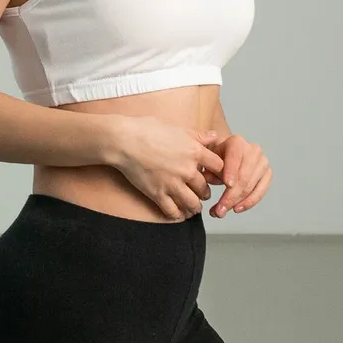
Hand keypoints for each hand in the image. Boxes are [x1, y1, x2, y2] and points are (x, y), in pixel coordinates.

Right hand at [109, 116, 224, 220]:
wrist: (123, 141)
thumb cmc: (147, 129)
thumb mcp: (177, 128)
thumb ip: (198, 135)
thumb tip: (214, 136)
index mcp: (194, 151)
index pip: (219, 167)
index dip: (219, 171)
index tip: (215, 174)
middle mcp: (187, 170)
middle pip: (206, 188)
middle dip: (205, 191)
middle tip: (202, 192)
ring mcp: (172, 184)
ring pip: (193, 203)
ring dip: (195, 206)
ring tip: (194, 205)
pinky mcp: (158, 194)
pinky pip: (173, 211)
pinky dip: (178, 215)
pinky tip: (179, 214)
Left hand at [203, 134, 272, 217]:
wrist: (226, 155)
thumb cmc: (216, 157)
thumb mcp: (208, 158)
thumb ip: (207, 167)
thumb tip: (208, 179)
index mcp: (237, 142)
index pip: (234, 157)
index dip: (231, 171)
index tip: (227, 185)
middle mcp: (253, 150)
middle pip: (244, 176)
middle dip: (231, 196)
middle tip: (219, 209)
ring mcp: (263, 162)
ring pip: (251, 186)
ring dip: (237, 202)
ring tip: (222, 212)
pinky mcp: (267, 174)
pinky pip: (261, 191)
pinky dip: (249, 202)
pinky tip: (237, 208)